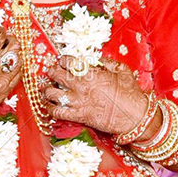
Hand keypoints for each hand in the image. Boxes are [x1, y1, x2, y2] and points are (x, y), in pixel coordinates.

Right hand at [0, 28, 22, 132]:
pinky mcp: (5, 92)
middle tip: (7, 39)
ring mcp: (3, 82)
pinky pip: (18, 77)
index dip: (0, 31)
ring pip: (19, 61)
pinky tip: (13, 67)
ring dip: (16, 54)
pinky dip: (17, 69)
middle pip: (14, 47)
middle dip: (12, 39)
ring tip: (11, 53)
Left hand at [43, 56, 157, 138]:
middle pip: (58, 76)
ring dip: (46, 90)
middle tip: (50, 71)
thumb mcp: (122, 70)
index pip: (71, 63)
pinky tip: (47, 105)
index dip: (63, 60)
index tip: (60, 60)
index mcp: (92, 73)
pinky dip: (49, 108)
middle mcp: (82, 87)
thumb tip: (96, 60)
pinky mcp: (78, 116)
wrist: (132, 116)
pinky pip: (58, 112)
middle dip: (52, 71)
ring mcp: (78, 102)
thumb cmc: (130, 93)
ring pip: (54, 94)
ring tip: (45, 88)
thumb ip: (107, 63)